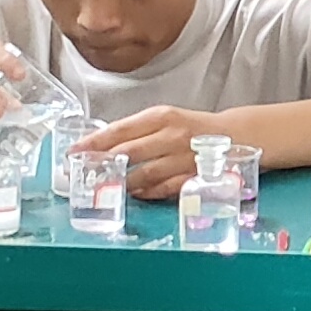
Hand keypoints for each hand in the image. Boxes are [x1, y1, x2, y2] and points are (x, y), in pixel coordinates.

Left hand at [82, 106, 218, 198]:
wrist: (237, 135)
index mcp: (161, 116)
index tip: (73, 152)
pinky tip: (136, 194)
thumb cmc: (194, 128)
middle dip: (101, 166)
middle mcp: (171, 135)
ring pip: (143, 175)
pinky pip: (163, 189)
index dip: (93, 143)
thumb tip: (104, 146)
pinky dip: (146, 193)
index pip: (119, 130)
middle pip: (127, 153)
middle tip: (82, 175)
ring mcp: (182, 158)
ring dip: (122, 183)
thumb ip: (138, 131)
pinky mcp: (192, 176)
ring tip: (108, 187)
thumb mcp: (166, 119)